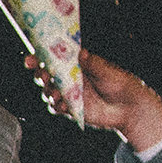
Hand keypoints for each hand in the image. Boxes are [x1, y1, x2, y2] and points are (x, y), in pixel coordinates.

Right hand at [27, 49, 161, 152]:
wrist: (129, 107)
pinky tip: (63, 106)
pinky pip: (56, 108)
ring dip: (49, 92)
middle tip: (44, 76)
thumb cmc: (120, 83)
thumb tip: (81, 53)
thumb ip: (93, 63)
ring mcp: (68, 93)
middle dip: (40, 75)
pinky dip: (56, 106)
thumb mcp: (107, 71)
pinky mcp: (71, 109)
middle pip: (45, 74)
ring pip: (48, 92)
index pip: (52, 58)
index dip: (39, 58)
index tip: (32, 59)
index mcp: (74, 64)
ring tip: (58, 94)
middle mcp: (68, 78)